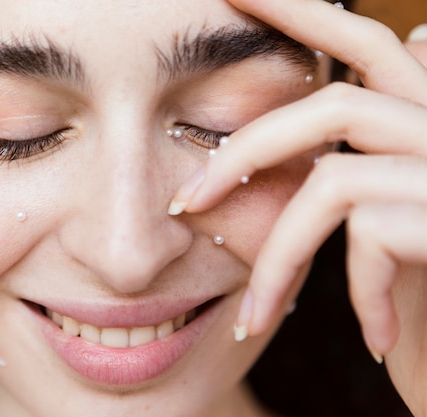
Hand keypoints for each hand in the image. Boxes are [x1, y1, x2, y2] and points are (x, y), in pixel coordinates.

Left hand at [170, 0, 426, 412]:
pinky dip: (353, 291)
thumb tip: (349, 77)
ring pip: (332, 183)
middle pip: (337, 102)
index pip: (362, 44)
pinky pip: (369, 237)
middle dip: (246, 150)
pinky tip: (376, 334)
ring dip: (278, 260)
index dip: (298, 10)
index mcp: (425, 121)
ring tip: (256, 318)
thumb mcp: (392, 221)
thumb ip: (363, 155)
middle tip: (183, 206)